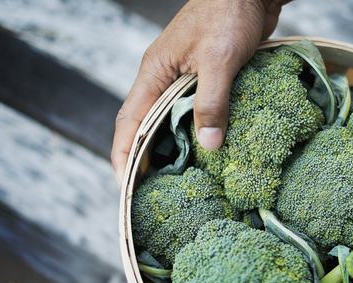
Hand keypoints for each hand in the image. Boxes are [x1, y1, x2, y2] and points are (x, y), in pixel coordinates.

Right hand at [111, 0, 287, 184]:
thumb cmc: (228, 12)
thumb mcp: (219, 60)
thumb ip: (212, 102)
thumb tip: (209, 146)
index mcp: (154, 74)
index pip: (129, 123)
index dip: (124, 156)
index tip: (126, 187)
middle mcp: (163, 80)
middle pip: (146, 128)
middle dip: (145, 161)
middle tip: (152, 194)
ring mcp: (183, 80)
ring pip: (170, 123)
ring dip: (172, 150)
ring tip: (179, 182)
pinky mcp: (205, 81)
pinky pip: (193, 114)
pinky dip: (195, 135)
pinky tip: (206, 153)